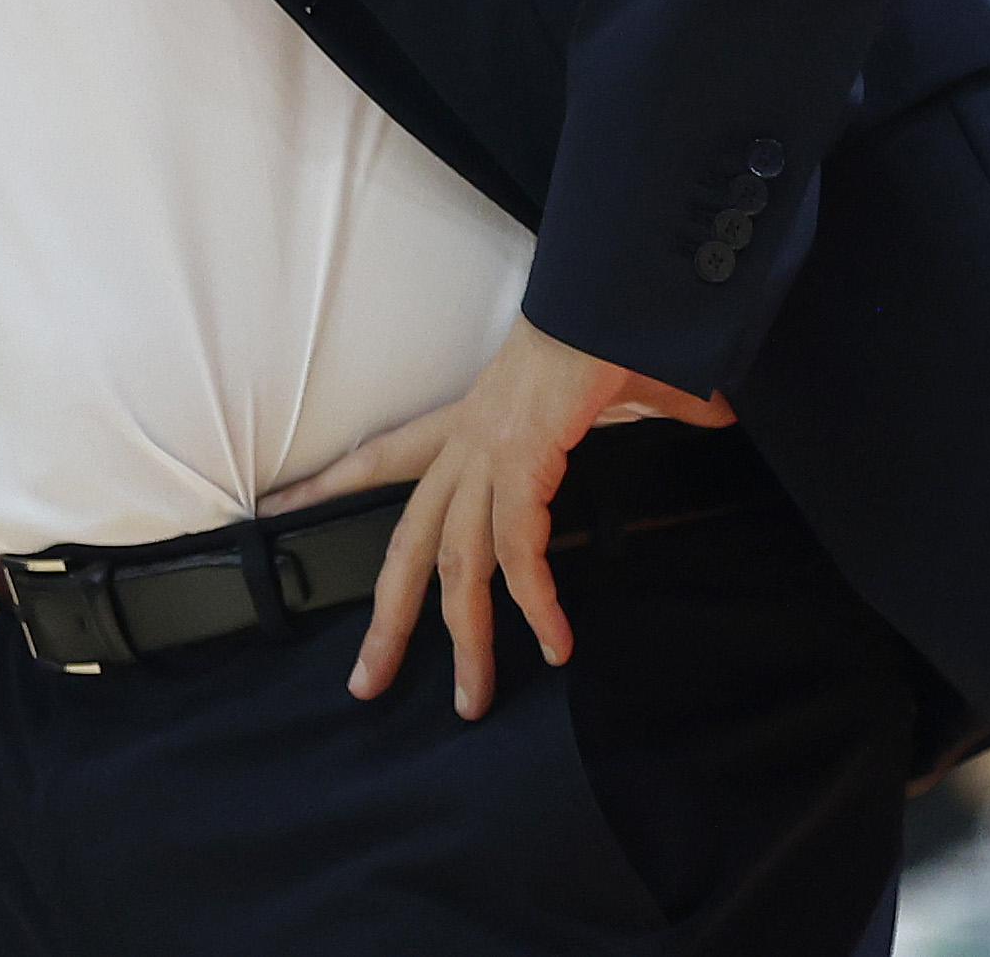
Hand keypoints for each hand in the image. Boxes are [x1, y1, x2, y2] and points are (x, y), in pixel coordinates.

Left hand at [262, 316, 728, 720]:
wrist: (611, 290)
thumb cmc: (615, 329)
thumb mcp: (619, 384)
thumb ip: (658, 409)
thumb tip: (711, 411)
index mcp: (467, 424)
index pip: (382, 455)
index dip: (332, 483)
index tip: (279, 507)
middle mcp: (463, 444)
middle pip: (406, 545)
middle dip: (386, 620)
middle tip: (366, 682)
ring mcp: (486, 454)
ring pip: (456, 565)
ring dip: (466, 639)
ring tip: (473, 698)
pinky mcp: (520, 461)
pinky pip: (518, 550)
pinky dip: (534, 603)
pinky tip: (553, 644)